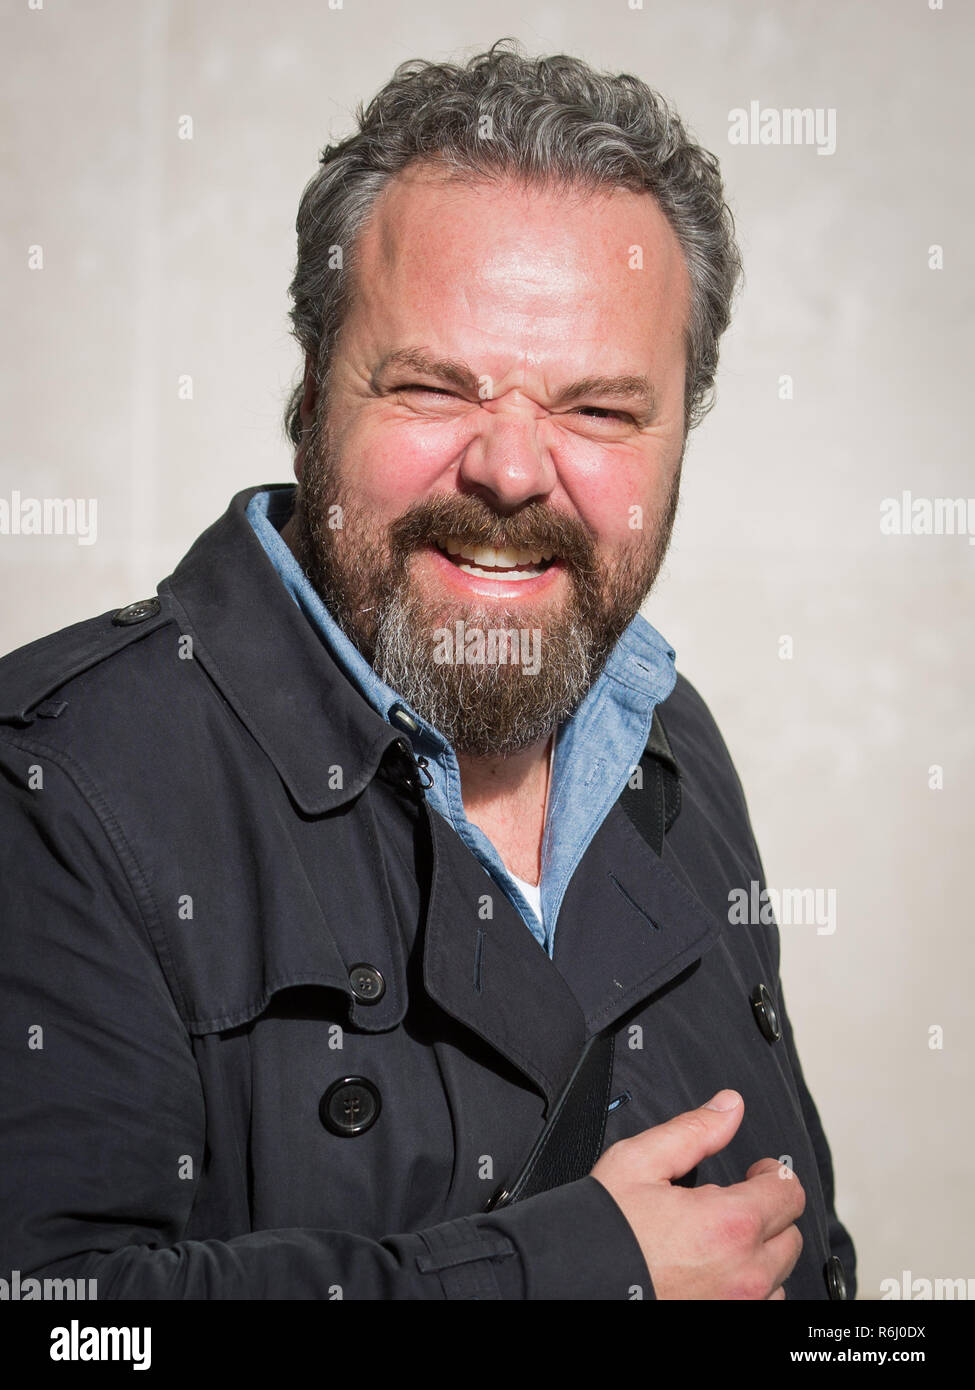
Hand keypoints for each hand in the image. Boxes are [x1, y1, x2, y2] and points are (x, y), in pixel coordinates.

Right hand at [590, 1090, 803, 1298]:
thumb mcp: (640, 1160)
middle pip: (791, 1237)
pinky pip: (760, 1305)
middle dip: (768, 1213)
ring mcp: (736, 1307)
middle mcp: (744, 1274)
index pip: (790, 1194)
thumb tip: (729, 1107)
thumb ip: (694, 1130)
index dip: (772, 1174)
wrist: (572, 1279)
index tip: (755, 1173)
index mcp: (730, 1225)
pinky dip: (748, 1287)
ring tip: (721, 1240)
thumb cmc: (602, 1227)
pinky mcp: (724, 1325)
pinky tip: (716, 1270)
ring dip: (760, 1255)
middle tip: (732, 1203)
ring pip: (779, 1276)